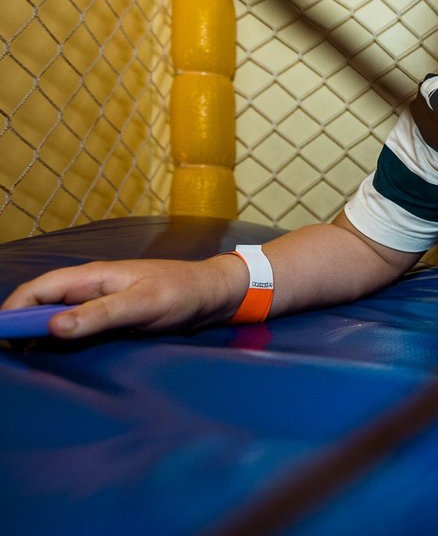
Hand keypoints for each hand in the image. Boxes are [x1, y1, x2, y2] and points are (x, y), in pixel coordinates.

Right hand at [0, 255, 245, 338]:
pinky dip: (62, 340)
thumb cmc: (182, 292)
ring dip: (40, 335)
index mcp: (93, 277)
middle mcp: (92, 287)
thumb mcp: (143, 305)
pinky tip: (55, 359)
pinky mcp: (113, 316)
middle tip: (9, 357)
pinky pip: (77, 327)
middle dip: (21, 326)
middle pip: (43, 304)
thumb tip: (52, 327)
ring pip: (58, 317)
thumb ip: (100, 315)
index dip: (13, 311)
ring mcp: (102, 302)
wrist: (215, 294)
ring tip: (24, 363)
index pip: (39, 290)